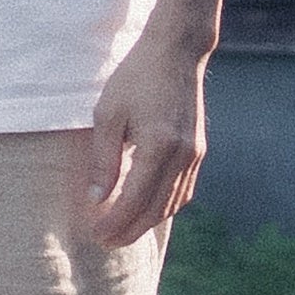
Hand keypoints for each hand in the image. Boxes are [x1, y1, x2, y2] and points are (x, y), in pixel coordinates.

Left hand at [86, 25, 207, 247]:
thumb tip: (97, 200)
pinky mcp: (199, 151)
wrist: (177, 52)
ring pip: (172, 204)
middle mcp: (182, 155)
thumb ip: (104, 160)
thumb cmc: (136, 78)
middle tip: (105, 242)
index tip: (95, 234)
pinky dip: (164, 207)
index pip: (135, 200)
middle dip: (129, 231)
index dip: (114, 222)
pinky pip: (183, 191)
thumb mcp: (108, 115)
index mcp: (158, 146)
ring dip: (147, 223)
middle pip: (156, 210)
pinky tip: (146, 211)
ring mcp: (195, 155)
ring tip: (121, 232)